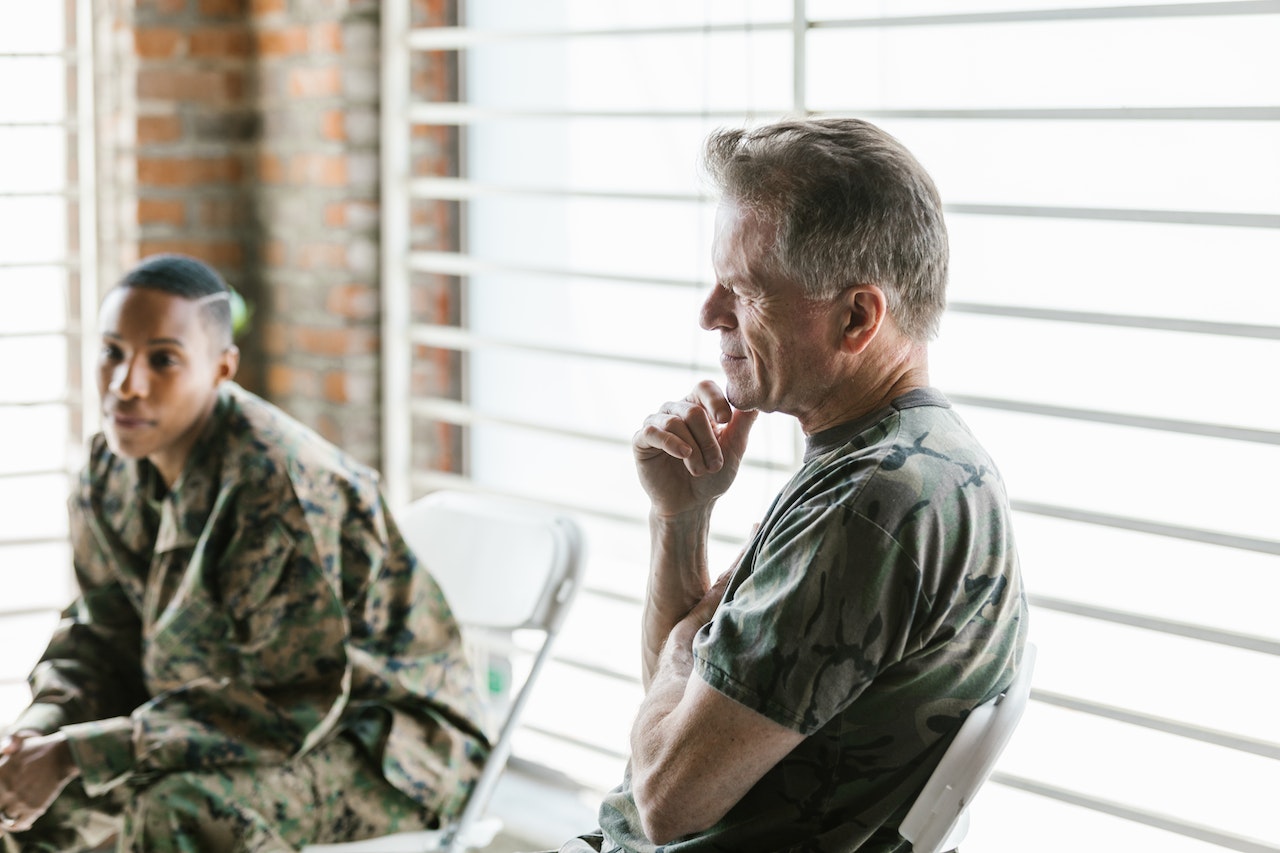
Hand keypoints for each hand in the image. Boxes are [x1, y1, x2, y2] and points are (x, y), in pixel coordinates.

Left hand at [0, 730, 78, 832]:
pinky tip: (22, 823)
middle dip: (0, 816)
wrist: (62, 755)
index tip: (2, 801)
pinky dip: (19, 826)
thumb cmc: (40, 748)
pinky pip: (19, 824)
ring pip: (4, 820)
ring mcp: (18, 800)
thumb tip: (5, 752)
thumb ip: (7, 748)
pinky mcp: (33, 808)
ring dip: (7, 821)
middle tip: (5, 814)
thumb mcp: (18, 746)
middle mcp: (4, 790)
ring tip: (12, 817)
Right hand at [633, 381, 758, 517]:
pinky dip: (671, 443)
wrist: (691, 505)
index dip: (716, 400)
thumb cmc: (712, 475)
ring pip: (674, 422)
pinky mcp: (642, 440)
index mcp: (698, 406)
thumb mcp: (734, 449)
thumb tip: (756, 400)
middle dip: (708, 440)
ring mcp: (656, 423)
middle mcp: (675, 410)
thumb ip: (742, 423)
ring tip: (700, 469)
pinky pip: (653, 432)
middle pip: (692, 410)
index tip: (726, 420)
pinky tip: (683, 455)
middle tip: (715, 464)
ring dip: (693, 450)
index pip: (704, 387)